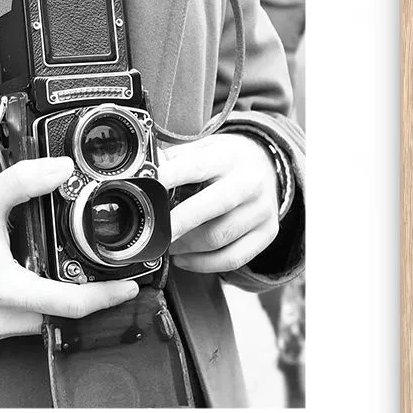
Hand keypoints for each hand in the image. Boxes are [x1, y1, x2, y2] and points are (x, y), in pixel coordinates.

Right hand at [0, 156, 139, 349]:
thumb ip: (24, 181)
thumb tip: (60, 170)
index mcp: (3, 289)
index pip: (68, 304)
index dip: (103, 297)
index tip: (125, 288)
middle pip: (56, 316)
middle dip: (78, 299)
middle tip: (96, 277)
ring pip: (37, 323)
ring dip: (51, 303)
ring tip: (59, 275)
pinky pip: (15, 325)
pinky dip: (28, 307)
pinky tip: (27, 283)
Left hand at [160, 133, 279, 272]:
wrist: (268, 166)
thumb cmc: (226, 160)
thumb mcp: (204, 148)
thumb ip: (176, 159)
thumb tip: (145, 170)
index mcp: (229, 157)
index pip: (197, 166)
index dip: (171, 176)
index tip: (149, 186)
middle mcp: (250, 183)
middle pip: (211, 207)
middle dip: (177, 223)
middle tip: (153, 232)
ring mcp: (262, 210)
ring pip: (219, 238)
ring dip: (186, 246)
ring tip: (166, 244)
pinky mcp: (268, 232)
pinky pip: (233, 258)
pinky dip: (203, 264)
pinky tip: (184, 259)